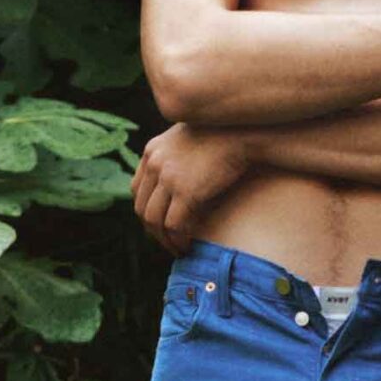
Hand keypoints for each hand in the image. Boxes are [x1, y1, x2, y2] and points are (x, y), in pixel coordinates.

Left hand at [130, 123, 250, 255]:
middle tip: (168, 243)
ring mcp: (168, 177)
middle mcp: (154, 163)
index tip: (160, 224)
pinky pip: (174, 225)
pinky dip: (178, 240)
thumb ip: (177, 154)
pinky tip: (188, 246)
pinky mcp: (186, 191)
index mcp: (152, 150)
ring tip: (178, 250)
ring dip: (164, 241)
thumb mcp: (189, 137)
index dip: (147, 210)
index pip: (136, 189)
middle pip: (142, 207)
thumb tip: (181, 177)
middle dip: (153, 231)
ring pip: (154, 220)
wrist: (244, 130)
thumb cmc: (225, 133)